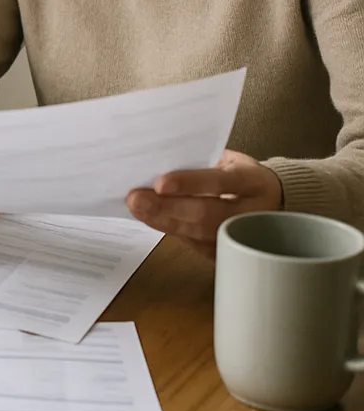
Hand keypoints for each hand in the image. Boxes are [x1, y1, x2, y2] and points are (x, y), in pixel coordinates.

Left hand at [126, 149, 282, 258]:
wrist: (274, 199)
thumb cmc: (240, 173)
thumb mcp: (229, 159)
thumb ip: (202, 161)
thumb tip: (159, 160)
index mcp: (252, 180)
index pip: (219, 182)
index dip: (189, 183)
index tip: (160, 183)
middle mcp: (251, 211)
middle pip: (205, 214)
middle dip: (166, 207)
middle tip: (135, 198)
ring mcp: (242, 235)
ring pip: (198, 233)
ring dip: (162, 221)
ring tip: (136, 208)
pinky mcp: (230, 251)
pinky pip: (195, 244)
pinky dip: (169, 230)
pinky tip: (150, 218)